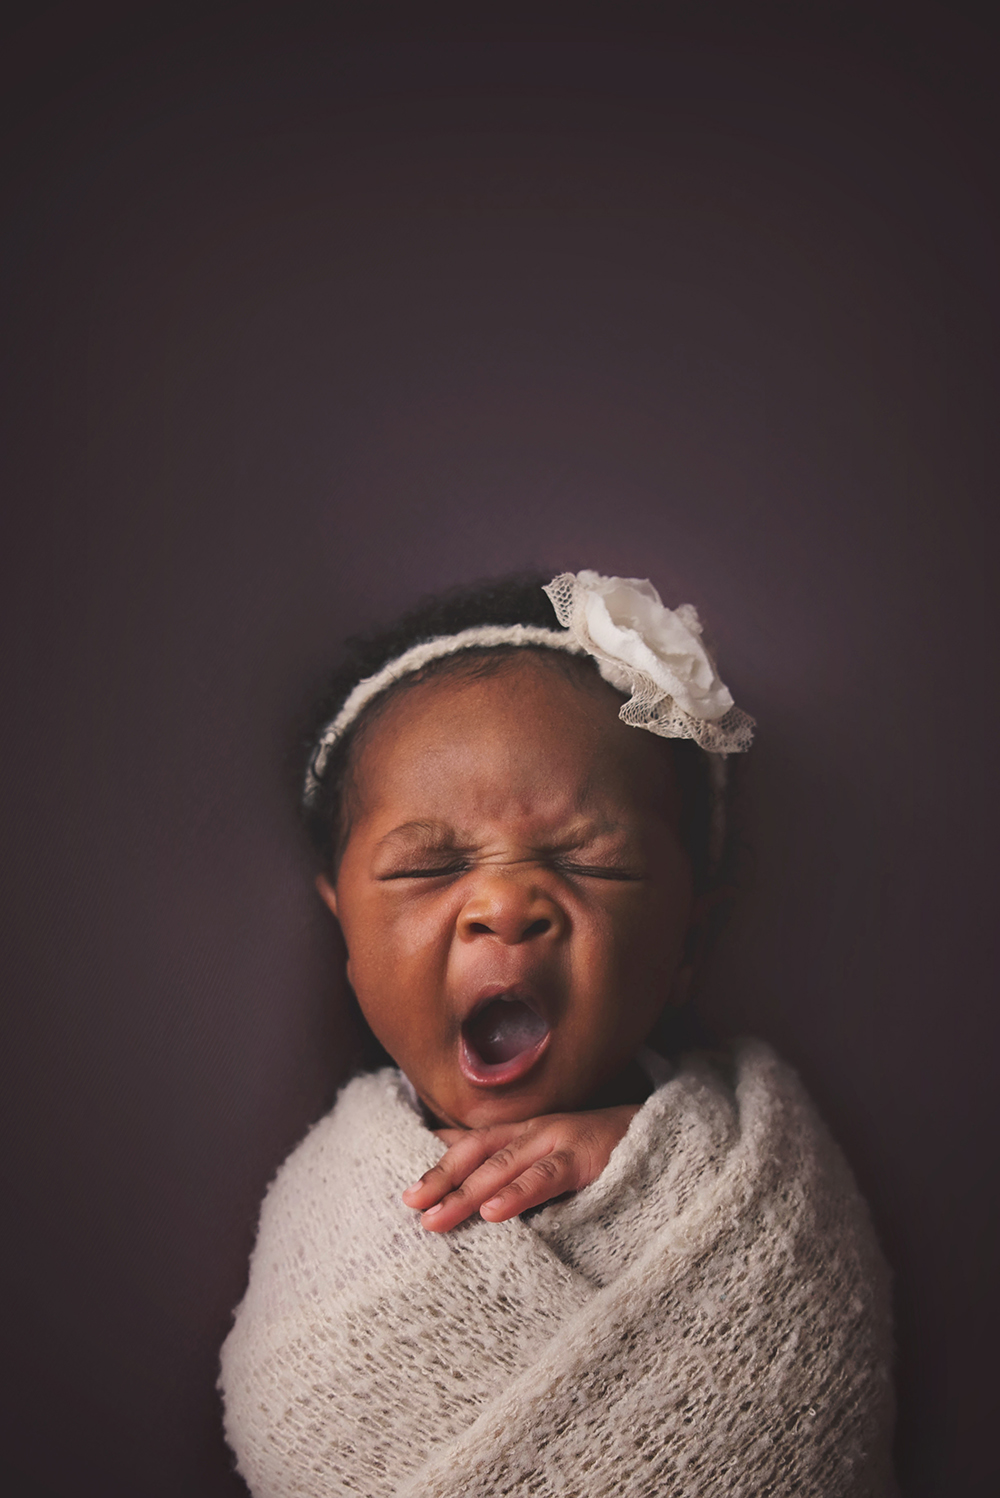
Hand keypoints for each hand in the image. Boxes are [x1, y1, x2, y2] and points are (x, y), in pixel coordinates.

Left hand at [402, 1105, 639, 1232]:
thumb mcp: (555, 1160)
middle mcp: (536, 1132)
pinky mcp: (586, 1158)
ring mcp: (560, 1141)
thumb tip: (471, 1184)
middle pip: (476, 1154)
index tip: (405, 1195)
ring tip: (435, 1217)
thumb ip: (517, 1169)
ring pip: (502, 1167)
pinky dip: (517, 1194)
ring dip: (466, 1192)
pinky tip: (494, 1213)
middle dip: (440, 1180)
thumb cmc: (605, 1154)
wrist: (665, 1137)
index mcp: (525, 1134)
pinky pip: (546, 1178)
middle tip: (408, 1207)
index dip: (438, 1167)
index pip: (471, 1147)